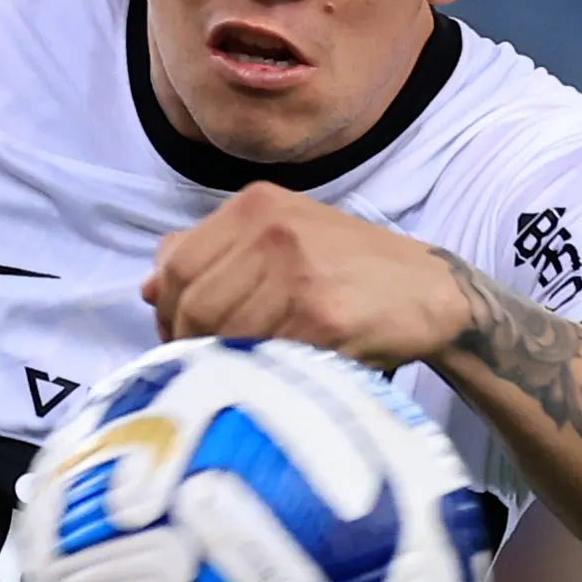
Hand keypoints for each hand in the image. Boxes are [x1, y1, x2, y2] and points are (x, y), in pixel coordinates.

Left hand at [144, 184, 472, 368]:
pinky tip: (277, 376)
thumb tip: (150, 286)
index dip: (166, 312)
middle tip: (205, 368)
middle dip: (189, 344)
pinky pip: (264, 356)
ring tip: (244, 372)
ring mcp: (296, 272)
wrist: (431, 293)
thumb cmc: (351, 271)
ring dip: (226, 363)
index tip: (177, 339)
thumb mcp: (283, 236)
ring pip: (223, 334)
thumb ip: (215, 251)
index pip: (175, 266)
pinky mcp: (321, 317)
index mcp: (256, 204)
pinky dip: (262, 374)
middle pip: (193, 303)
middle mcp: (272, 229)